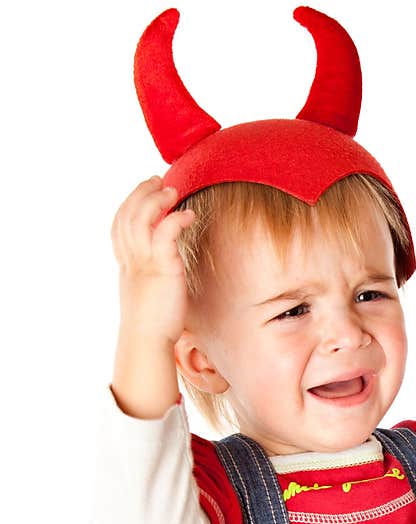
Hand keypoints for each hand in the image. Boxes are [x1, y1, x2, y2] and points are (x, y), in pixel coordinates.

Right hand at [110, 175, 197, 343]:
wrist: (147, 342)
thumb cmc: (151, 326)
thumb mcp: (145, 296)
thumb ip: (150, 279)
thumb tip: (161, 276)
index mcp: (126, 266)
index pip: (119, 226)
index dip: (129, 205)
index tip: (143, 193)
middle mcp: (131, 260)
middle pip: (127, 214)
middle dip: (141, 193)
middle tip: (158, 181)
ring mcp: (145, 262)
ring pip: (142, 217)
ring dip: (157, 200)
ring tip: (173, 191)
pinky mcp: (163, 267)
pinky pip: (166, 232)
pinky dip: (176, 219)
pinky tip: (189, 216)